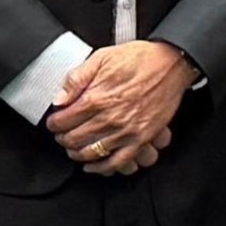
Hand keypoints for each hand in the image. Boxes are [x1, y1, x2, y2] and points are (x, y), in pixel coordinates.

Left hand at [56, 39, 194, 174]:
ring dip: (77, 154)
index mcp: (97, 98)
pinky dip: (102, 168)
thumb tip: (59, 98)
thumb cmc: (140, 58)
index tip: (54, 122)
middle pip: (74, 139)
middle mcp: (110, 117)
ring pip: (91, 153)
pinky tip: (94, 166)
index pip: (63, 120)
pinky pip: (117, 162)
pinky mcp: (141, 138)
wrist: (172, 64)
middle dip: (63, 139)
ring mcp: (126, 131)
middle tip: (61, 135)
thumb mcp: (102, 57)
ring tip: (74, 149)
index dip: (54, 123)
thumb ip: (77, 78)